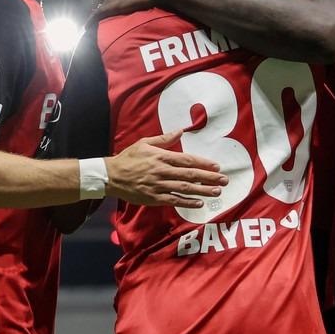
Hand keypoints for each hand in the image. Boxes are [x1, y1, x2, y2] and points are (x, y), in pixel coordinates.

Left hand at [98, 0, 174, 18]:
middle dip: (107, 10)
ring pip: (102, 8)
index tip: (115, 12)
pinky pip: (97, 15)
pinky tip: (88, 28)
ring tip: (102, 25)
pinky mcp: (109, 7)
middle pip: (107, 2)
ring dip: (102, 16)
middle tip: (109, 21)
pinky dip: (92, 21)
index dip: (114, 5)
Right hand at [106, 129, 227, 208]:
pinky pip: (173, 200)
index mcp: (161, 157)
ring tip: (217, 192)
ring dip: (202, 190)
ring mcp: (158, 186)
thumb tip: (180, 131)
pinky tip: (199, 202)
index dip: (203, 163)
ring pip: (184, 188)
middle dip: (209, 177)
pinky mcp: (153, 198)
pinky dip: (187, 202)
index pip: (187, 160)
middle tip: (224, 180)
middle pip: (190, 174)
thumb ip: (164, 139)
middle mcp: (161, 171)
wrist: (110, 176)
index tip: (217, 166)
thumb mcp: (144, 143)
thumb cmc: (129, 158)